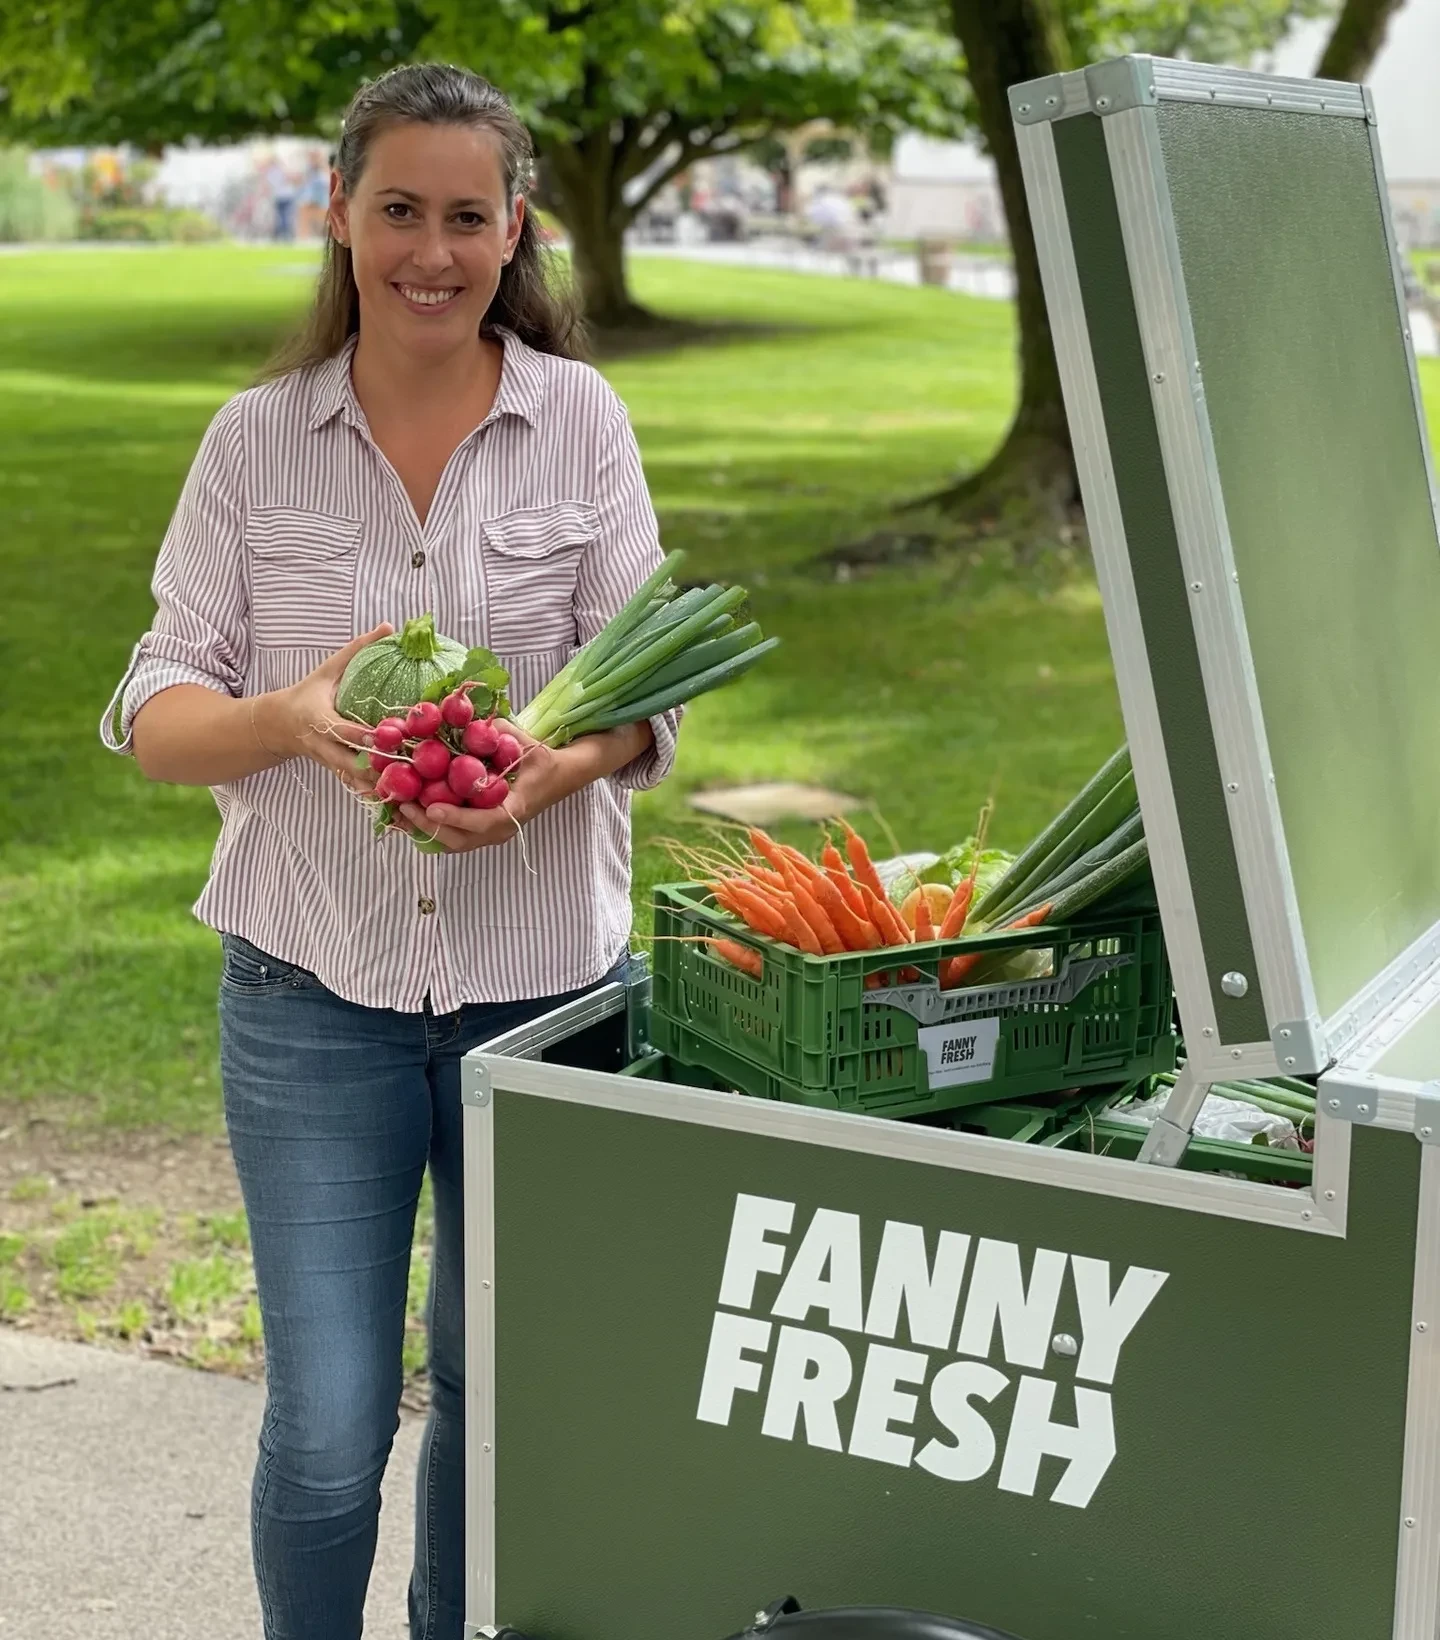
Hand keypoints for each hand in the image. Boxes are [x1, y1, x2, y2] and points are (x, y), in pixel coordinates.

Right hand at [255, 624, 393, 792]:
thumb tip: (389, 627)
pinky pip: (354, 786)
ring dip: (377, 786)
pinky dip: (372, 791)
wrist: (278, 725)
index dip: (366, 737)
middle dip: (376, 770)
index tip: (390, 738)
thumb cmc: (308, 694)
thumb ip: (356, 650)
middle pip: (350, 764)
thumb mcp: (328, 670)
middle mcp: (322, 746)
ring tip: (408, 789)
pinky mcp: (335, 773)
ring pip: (353, 781)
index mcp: (319, 719)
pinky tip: (396, 796)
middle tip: (408, 770)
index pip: (344, 731)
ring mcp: (328, 763)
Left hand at [396, 722, 566, 851]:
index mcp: (514, 808)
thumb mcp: (526, 743)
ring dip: (425, 829)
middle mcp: (502, 828)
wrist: (557, 778)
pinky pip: (454, 837)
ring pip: (454, 843)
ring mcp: (492, 834)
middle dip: (429, 826)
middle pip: (461, 840)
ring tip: (400, 812)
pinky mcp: (483, 832)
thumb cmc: (541, 762)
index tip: (432, 807)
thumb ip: (500, 733)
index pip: (484, 821)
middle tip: (404, 806)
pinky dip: (432, 828)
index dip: (457, 817)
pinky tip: (412, 814)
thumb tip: (468, 721)